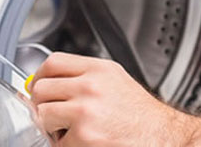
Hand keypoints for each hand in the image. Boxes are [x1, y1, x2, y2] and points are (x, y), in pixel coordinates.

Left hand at [30, 52, 191, 146]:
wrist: (161, 135)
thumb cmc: (141, 114)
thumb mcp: (116, 81)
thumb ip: (86, 77)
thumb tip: (53, 82)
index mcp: (100, 69)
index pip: (53, 62)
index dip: (40, 76)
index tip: (39, 85)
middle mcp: (91, 86)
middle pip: (41, 88)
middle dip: (44, 104)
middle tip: (56, 113)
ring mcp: (85, 111)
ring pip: (42, 115)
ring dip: (52, 126)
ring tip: (72, 128)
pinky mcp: (82, 137)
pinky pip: (56, 142)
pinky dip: (66, 145)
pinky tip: (85, 140)